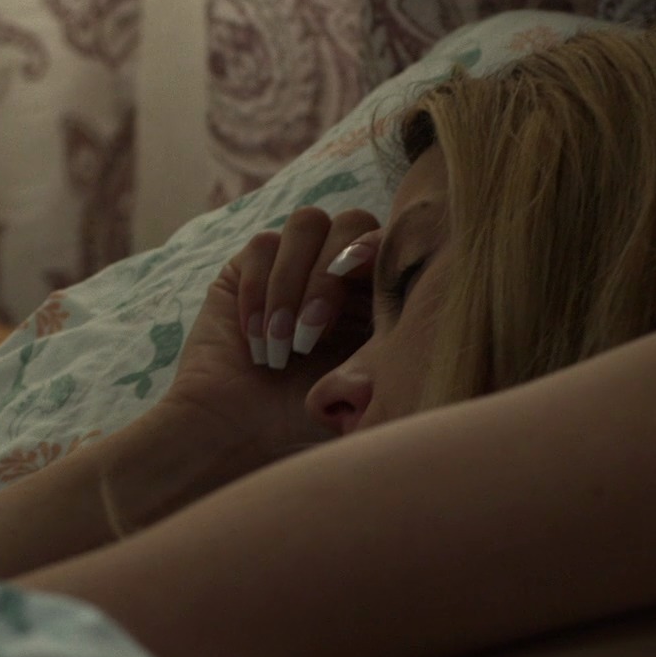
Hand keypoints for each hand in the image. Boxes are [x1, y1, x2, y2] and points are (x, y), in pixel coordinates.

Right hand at [157, 206, 381, 462]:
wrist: (238, 436)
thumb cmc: (305, 421)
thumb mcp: (364, 387)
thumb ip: (391, 343)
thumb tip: (417, 310)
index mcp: (376, 294)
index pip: (392, 243)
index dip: (380, 253)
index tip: (364, 285)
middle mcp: (337, 270)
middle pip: (352, 220)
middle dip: (331, 274)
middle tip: (312, 332)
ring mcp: (293, 263)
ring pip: (307, 223)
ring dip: (294, 284)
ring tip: (283, 345)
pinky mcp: (249, 267)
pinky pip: (263, 245)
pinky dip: (260, 292)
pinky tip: (258, 340)